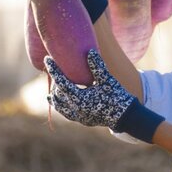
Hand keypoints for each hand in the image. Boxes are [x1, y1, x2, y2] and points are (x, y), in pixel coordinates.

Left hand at [45, 49, 163, 142]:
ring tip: (52, 88)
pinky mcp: (81, 120)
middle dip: (54, 82)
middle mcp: (76, 110)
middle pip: (58, 94)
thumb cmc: (117, 95)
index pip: (61, 82)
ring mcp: (78, 117)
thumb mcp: (107, 80)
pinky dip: (60, 106)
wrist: (125, 116)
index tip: (47, 59)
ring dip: (55, 96)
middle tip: (53, 69)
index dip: (53, 70)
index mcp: (80, 99)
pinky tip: (57, 100)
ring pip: (60, 106)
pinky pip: (66, 113)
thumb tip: (90, 51)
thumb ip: (97, 66)